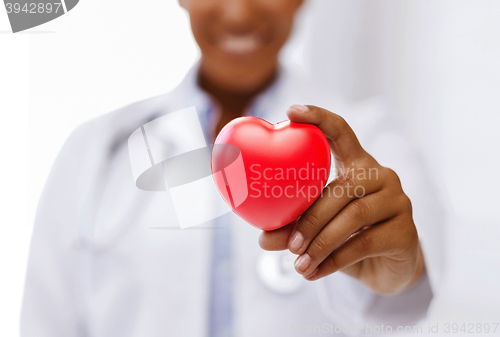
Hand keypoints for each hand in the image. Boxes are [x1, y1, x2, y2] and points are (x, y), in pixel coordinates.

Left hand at [259, 105, 424, 294]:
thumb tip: (262, 239)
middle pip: (342, 187)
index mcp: (358, 165)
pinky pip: (364, 243)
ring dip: (320, 242)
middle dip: (310, 218)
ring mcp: (399, 202)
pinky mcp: (407, 232)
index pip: (341, 132)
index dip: (318, 118)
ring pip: (353, 216)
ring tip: (298, 263)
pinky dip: (334, 260)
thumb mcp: (319, 229)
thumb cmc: (348, 238)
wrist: (388, 269)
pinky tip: (313, 273)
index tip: (290, 111)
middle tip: (287, 244)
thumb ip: (293, 229)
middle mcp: (382, 176)